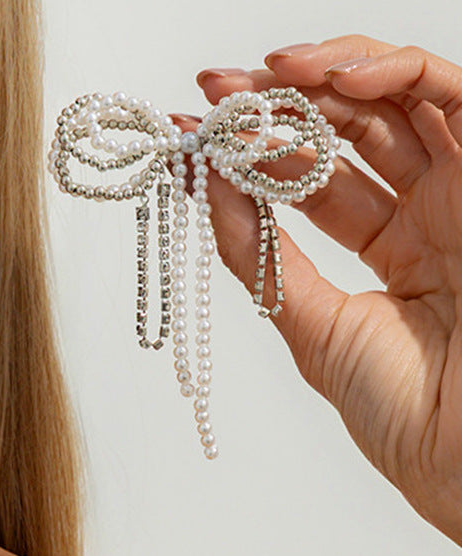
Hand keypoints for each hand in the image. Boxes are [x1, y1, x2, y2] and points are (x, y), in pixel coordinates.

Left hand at [188, 36, 461, 544]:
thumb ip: (264, 258)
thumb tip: (207, 191)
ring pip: (396, 101)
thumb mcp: (315, 326)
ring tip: (255, 82)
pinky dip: (391, 71)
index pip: (316, 180)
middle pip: (350, 132)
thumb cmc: (407, 411)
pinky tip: (326, 77)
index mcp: (393, 252)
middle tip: (212, 95)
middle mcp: (432, 213)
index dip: (256, 153)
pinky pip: (452, 92)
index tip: (192, 138)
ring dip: (322, 80)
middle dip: (277, 106)